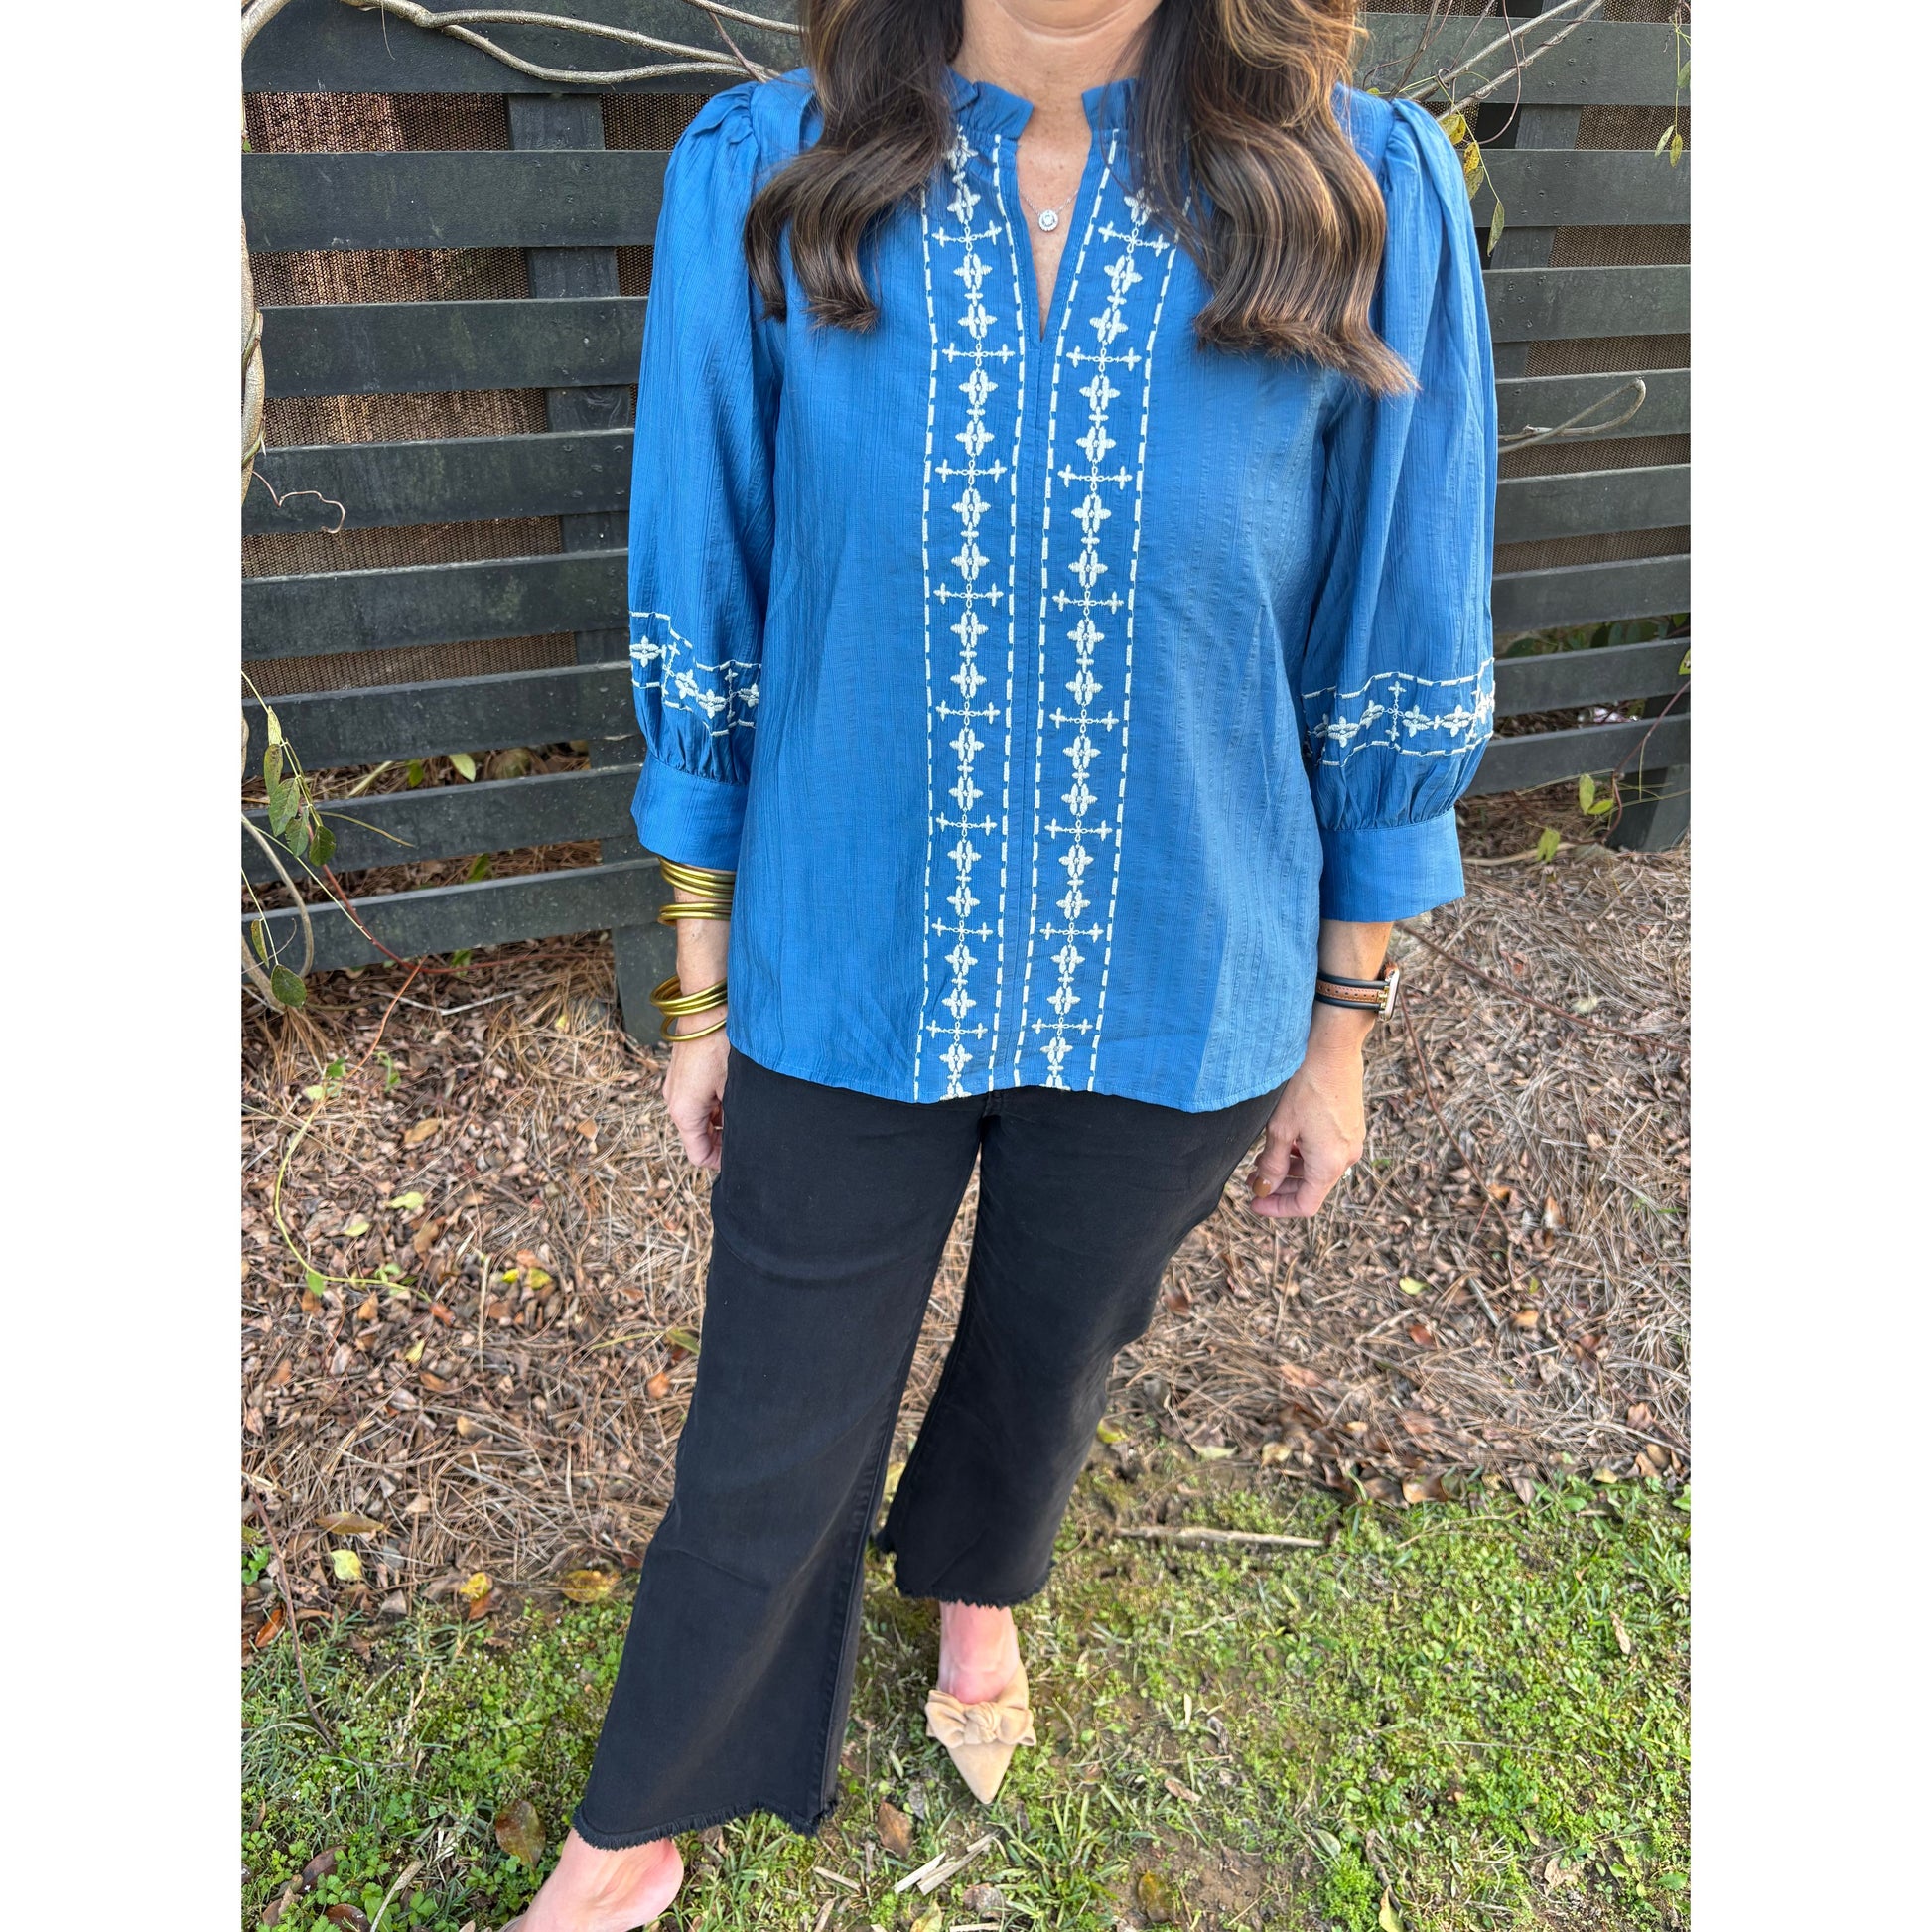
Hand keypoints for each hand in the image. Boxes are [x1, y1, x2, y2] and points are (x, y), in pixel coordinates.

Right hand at [663, 1021, 729, 1170]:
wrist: (706, 1010)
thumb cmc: (720, 1046)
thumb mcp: (734, 1088)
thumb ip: (734, 1119)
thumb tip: (743, 1137)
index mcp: (684, 1112)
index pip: (699, 1155)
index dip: (721, 1160)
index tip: (742, 1155)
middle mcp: (674, 1102)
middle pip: (698, 1137)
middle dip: (722, 1139)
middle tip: (748, 1132)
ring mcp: (675, 1087)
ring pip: (698, 1118)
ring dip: (719, 1120)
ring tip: (743, 1108)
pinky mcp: (681, 1074)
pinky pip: (696, 1100)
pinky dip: (713, 1103)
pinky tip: (732, 1091)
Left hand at [1248, 1023, 1366, 1218]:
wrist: (1332, 1047)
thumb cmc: (1304, 1085)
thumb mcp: (1279, 1128)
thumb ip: (1271, 1164)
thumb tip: (1264, 1189)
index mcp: (1330, 1164)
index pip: (1305, 1205)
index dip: (1277, 1208)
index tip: (1253, 1203)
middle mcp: (1346, 1157)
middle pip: (1312, 1188)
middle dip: (1280, 1187)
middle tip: (1252, 1180)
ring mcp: (1352, 1140)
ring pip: (1318, 1168)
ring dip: (1291, 1169)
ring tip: (1263, 1159)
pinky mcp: (1351, 1124)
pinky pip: (1327, 1150)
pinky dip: (1304, 1153)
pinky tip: (1284, 1140)